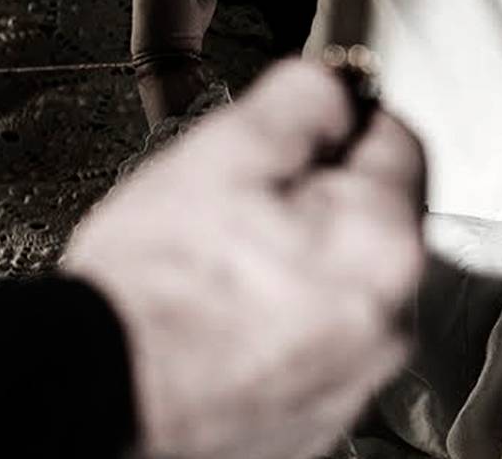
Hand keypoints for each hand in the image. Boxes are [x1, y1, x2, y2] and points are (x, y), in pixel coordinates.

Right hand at [62, 60, 425, 458]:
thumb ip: (305, 102)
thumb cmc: (155, 286)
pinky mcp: (324, 414)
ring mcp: (360, 374)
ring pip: (353, 287)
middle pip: (381, 221)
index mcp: (384, 243)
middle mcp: (392, 318)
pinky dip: (293, 325)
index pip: (401, 144)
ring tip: (232, 266)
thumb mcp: (227, 153)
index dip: (350, 123)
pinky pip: (326, 345)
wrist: (99, 394)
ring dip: (311, 266)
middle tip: (251, 202)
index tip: (314, 125)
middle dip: (328, 200)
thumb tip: (337, 87)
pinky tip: (234, 319)